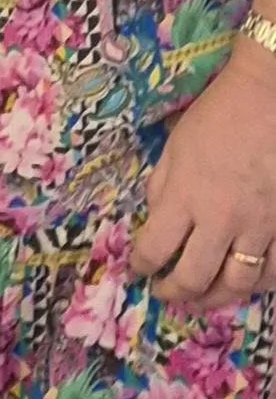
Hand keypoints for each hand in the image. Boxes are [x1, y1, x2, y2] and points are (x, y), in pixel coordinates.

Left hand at [134, 37, 275, 306]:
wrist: (273, 99)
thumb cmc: (218, 117)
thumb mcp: (174, 148)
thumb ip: (161, 188)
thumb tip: (155, 219)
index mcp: (185, 198)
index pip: (154, 249)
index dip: (141, 265)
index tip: (137, 269)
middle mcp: (222, 221)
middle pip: (194, 278)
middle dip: (173, 292)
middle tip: (165, 293)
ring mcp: (261, 228)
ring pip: (238, 284)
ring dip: (215, 299)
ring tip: (202, 299)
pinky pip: (275, 271)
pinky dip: (258, 284)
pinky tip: (246, 282)